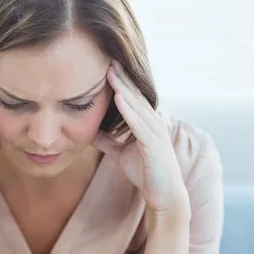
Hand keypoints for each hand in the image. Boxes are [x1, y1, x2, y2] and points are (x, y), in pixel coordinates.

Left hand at [93, 60, 189, 215]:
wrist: (163, 197)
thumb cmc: (145, 173)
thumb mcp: (120, 153)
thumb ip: (107, 141)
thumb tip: (89, 131)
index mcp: (146, 123)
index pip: (131, 97)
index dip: (119, 80)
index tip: (105, 63)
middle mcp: (154, 123)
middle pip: (135, 95)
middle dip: (121, 77)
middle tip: (109, 56)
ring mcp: (156, 133)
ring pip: (137, 106)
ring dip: (124, 88)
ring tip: (110, 72)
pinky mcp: (154, 146)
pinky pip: (140, 125)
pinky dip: (129, 111)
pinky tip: (119, 99)